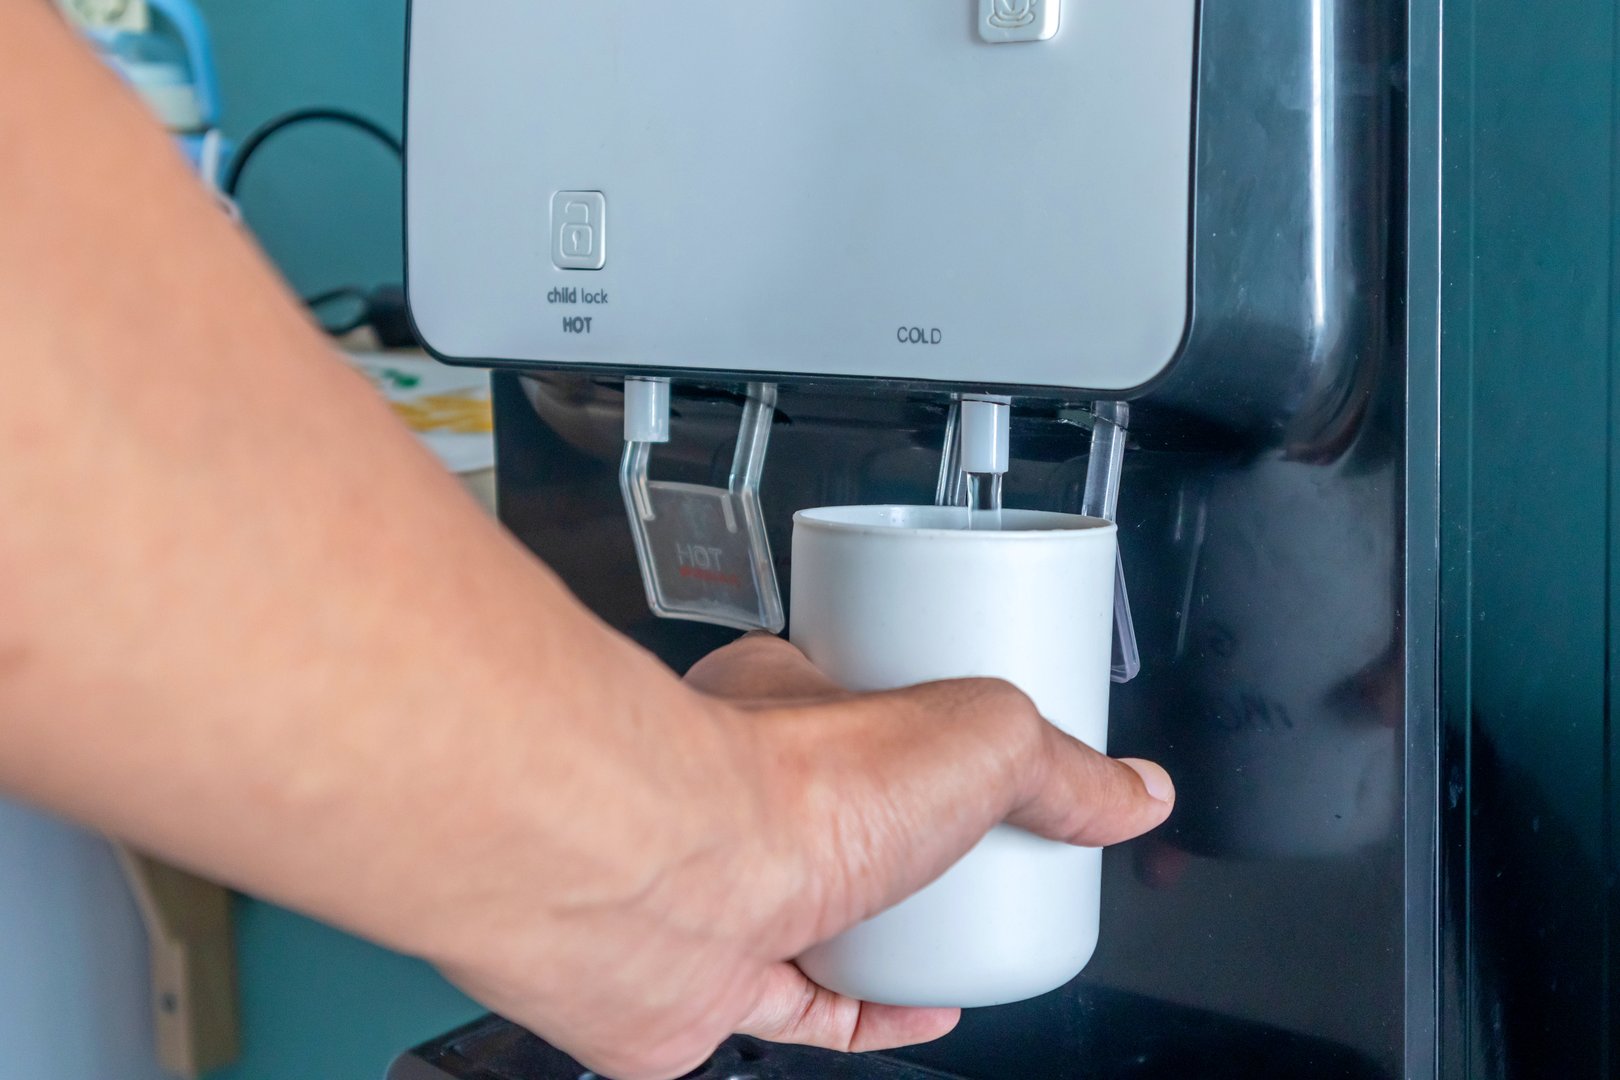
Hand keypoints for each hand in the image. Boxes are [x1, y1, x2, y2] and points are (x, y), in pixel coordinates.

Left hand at [442, 633, 1173, 1079]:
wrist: (664, 887)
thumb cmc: (786, 785)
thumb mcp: (976, 738)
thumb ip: (1059, 766)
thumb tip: (1135, 792)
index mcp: (792, 706)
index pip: (868, 710)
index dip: (930, 738)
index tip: (995, 766)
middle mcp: (746, 793)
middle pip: (848, 818)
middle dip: (917, 841)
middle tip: (992, 861)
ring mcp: (726, 890)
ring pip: (819, 913)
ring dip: (892, 927)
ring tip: (972, 933)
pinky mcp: (713, 982)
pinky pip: (801, 1006)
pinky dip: (868, 1014)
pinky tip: (924, 1009)